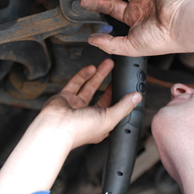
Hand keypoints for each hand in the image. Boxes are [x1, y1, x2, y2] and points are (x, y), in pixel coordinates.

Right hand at [0, 59, 141, 193]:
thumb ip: (124, 106)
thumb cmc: (80, 129)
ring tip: (108, 64)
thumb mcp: (110, 118)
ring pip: (90, 87)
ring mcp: (77, 106)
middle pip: (103, 97)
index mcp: (101, 124)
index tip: (127, 87)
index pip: (114, 109)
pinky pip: (76, 84)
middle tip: (118, 72)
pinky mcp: (66, 98)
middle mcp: (89, 116)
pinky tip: (91, 67)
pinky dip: (83, 75)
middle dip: (110, 84)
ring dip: (99, 75)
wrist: (56, 127)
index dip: (121, 98)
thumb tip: (137, 97)